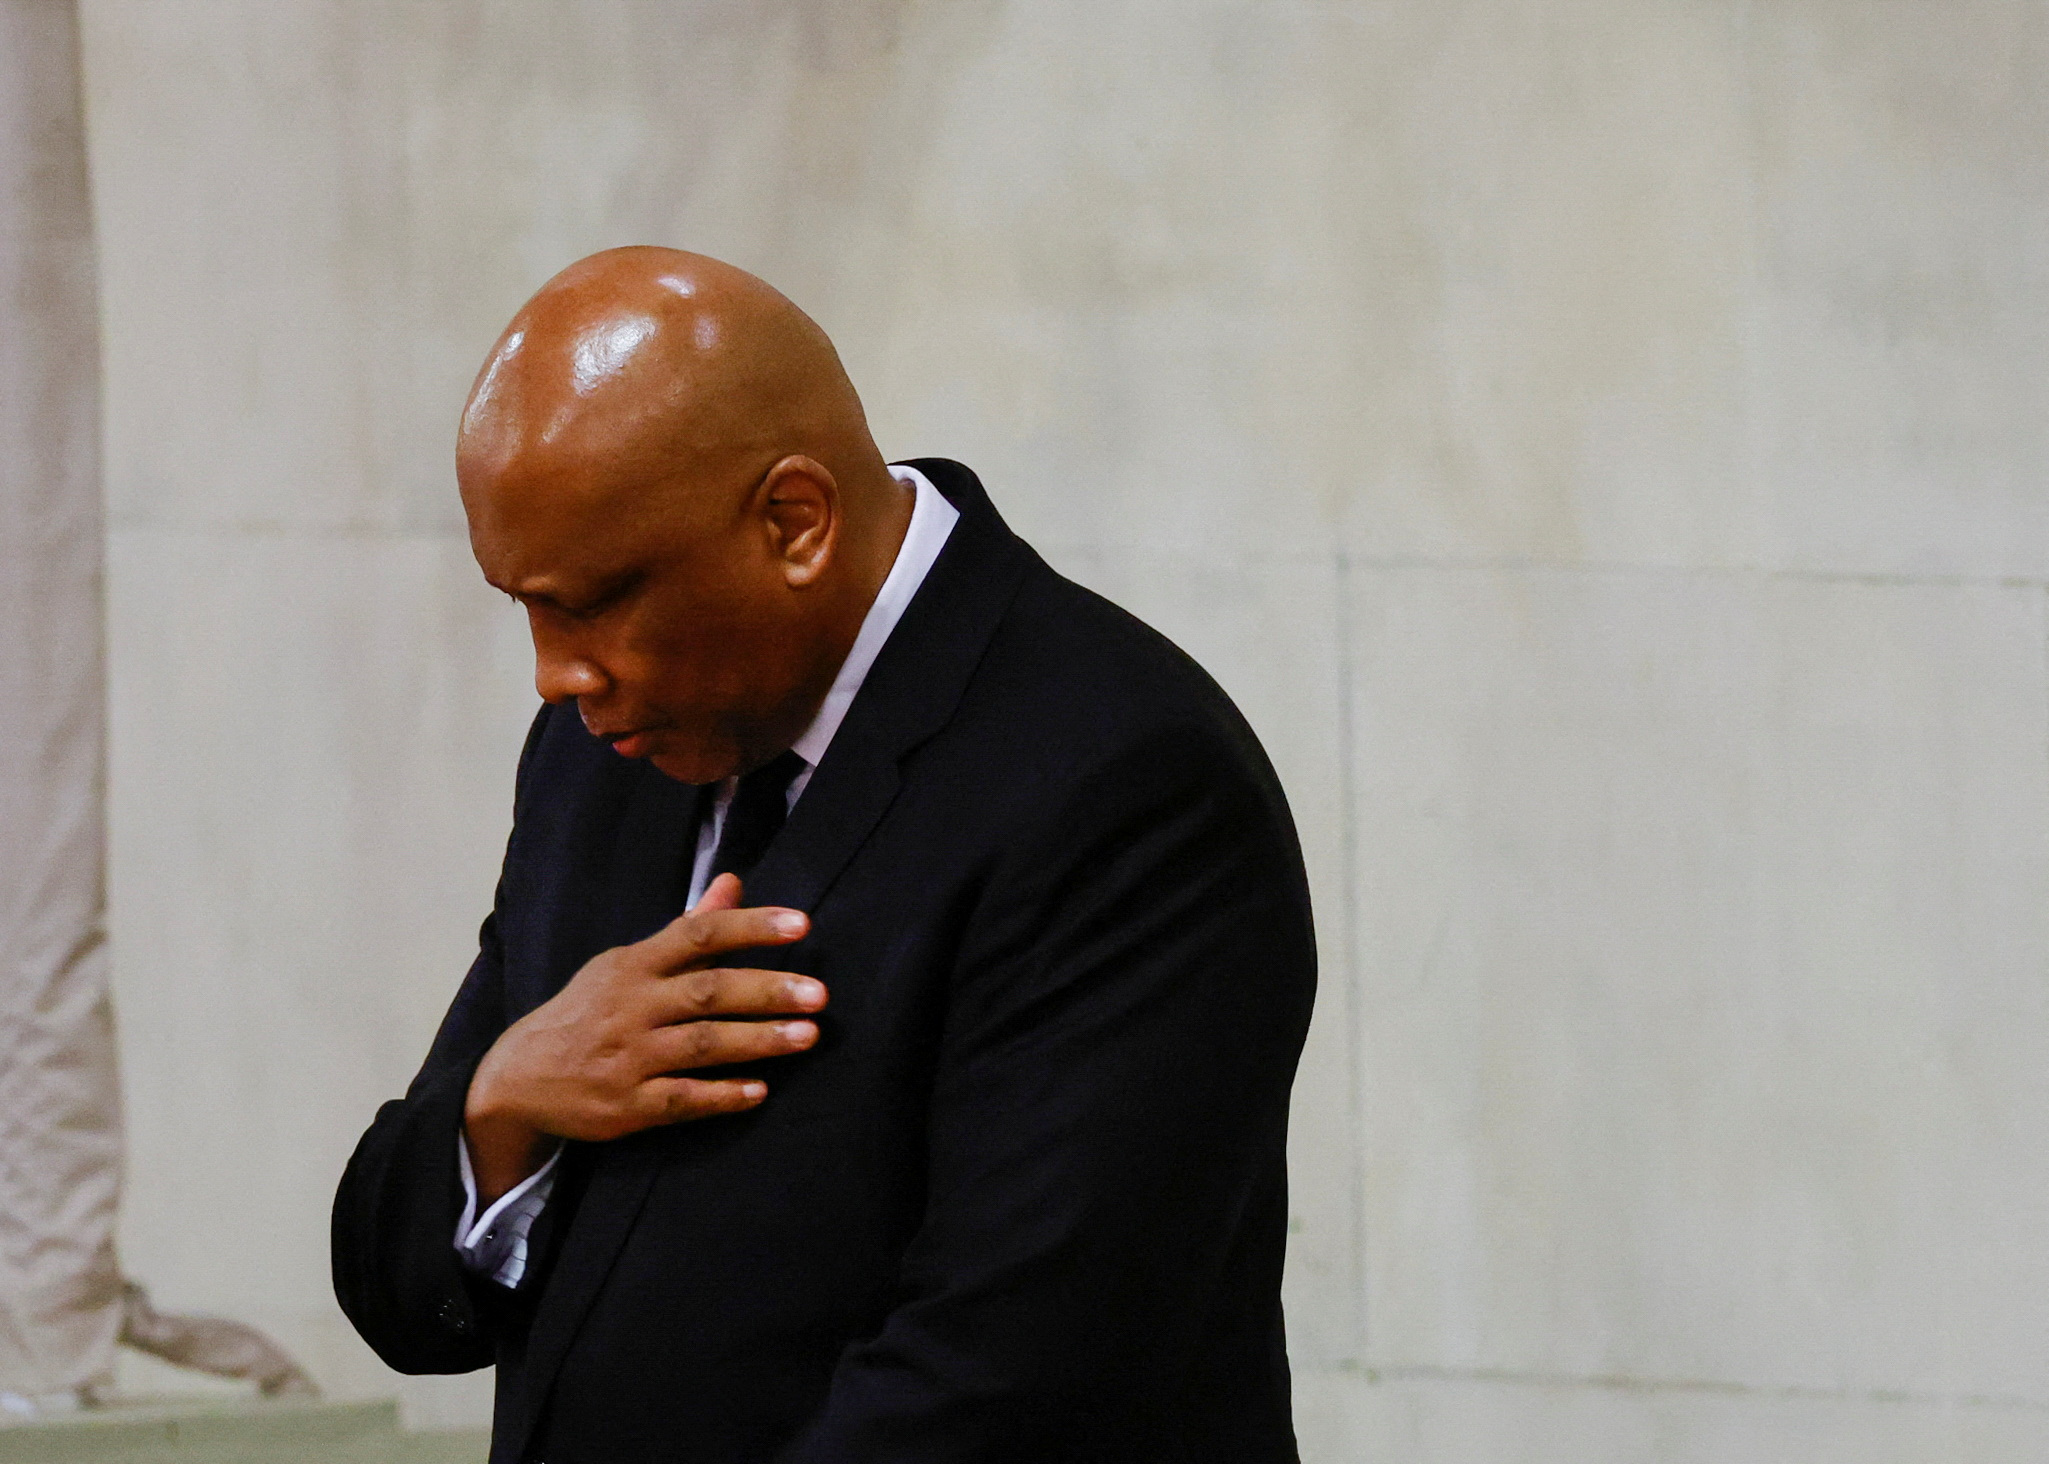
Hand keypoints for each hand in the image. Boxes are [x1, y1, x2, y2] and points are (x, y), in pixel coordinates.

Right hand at [463, 874, 825, 1202]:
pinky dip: (721, 1096)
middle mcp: (630, 1007)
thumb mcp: (626, 963)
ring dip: (758, 1041)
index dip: (750, 927)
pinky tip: (759, 1091)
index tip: (801, 924)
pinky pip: (681, 1100)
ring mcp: (628, 1058)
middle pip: (707, 993)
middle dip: (766, 991)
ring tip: (808, 1037)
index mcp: (633, 965)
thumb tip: (734, 883)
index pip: (697, 935)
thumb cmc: (588, 1011)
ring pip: (701, 1046)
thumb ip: (686, 929)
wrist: (518, 1078)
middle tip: (819, 995)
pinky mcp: (626, 1106)